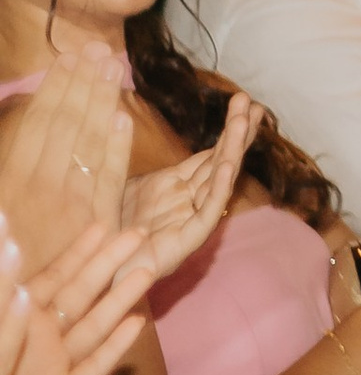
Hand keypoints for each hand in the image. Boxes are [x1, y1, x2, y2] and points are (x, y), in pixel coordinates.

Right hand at [0, 50, 134, 273]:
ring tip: (112, 67)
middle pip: (66, 126)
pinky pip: (106, 178)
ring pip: (88, 144)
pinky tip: (123, 117)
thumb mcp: (5, 212)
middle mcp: (38, 188)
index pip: (39, 123)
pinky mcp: (93, 225)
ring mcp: (68, 205)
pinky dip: (115, 147)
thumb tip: (30, 126)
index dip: (56, 89)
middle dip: (82, 85)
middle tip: (97, 49)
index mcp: (10, 180)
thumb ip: (14, 168)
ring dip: (101, 102)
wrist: (18, 310)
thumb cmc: (10, 258)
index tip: (69, 59)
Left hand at [0, 215, 157, 374]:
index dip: (80, 251)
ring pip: (95, 326)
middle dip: (110, 264)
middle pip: (83, 294)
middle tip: (140, 235)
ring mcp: (55, 364)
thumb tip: (14, 245)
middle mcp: (44, 335)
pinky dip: (115, 347)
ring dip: (120, 299)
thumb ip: (5, 288)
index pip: (57, 276)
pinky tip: (137, 324)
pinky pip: (93, 369)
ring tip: (147, 272)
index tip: (103, 225)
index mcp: (21, 315)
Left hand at [124, 92, 256, 281]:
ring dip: (233, 150)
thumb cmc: (105, 230)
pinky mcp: (188, 240)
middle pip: (220, 160)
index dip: (227, 129)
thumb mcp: (113, 181)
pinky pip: (208, 212)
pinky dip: (219, 188)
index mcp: (174, 186)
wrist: (96, 272)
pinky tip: (226, 166)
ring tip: (246, 121)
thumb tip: (117, 117)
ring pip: (219, 180)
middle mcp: (188, 199)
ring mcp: (190, 218)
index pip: (209, 153)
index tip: (243, 102)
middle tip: (250, 102)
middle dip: (237, 132)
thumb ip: (121, 154)